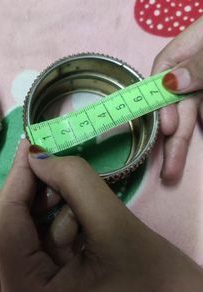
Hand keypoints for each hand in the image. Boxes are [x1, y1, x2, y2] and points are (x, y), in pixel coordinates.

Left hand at [0, 140, 202, 291]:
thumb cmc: (155, 283)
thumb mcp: (116, 226)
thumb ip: (75, 181)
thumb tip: (38, 156)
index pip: (6, 225)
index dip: (18, 179)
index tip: (30, 146)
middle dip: (20, 198)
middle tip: (45, 171)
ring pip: (3, 243)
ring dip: (34, 214)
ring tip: (69, 201)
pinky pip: (21, 253)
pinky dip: (42, 229)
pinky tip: (72, 221)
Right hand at [152, 16, 202, 181]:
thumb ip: (199, 62)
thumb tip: (172, 83)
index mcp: (186, 51)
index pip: (162, 75)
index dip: (162, 104)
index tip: (169, 127)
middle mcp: (194, 73)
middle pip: (178, 107)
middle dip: (174, 140)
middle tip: (169, 172)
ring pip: (195, 116)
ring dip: (188, 143)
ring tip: (176, 170)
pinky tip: (198, 144)